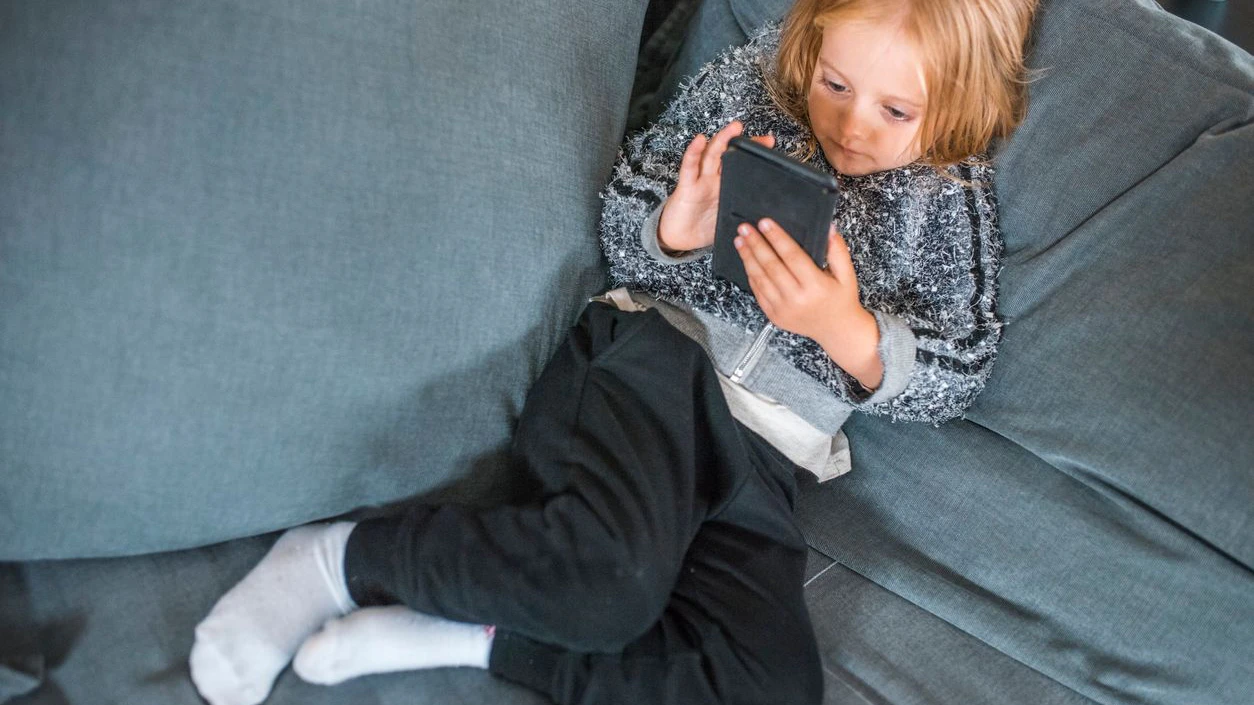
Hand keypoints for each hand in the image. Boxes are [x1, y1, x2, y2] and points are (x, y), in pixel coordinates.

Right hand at [657, 120, 774, 252]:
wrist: (679, 239)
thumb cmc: (702, 228)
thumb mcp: (728, 220)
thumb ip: (743, 214)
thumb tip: (767, 219)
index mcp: (726, 187)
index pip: (742, 166)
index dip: (756, 157)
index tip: (771, 149)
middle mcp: (714, 180)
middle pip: (730, 156)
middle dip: (747, 146)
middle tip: (765, 139)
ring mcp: (701, 181)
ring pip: (712, 155)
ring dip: (723, 139)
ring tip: (735, 128)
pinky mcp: (687, 187)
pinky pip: (689, 167)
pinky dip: (694, 153)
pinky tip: (699, 141)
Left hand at [735, 218, 883, 389]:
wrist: (837, 331)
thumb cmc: (842, 300)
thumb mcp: (847, 275)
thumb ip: (837, 251)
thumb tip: (829, 227)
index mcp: (815, 285)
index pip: (792, 256)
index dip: (777, 238)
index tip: (765, 222)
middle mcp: (797, 298)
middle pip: (771, 266)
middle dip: (756, 244)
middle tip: (744, 228)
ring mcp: (783, 309)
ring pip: (760, 279)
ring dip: (748, 258)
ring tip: (740, 241)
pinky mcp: (774, 316)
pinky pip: (758, 292)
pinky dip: (750, 275)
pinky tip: (746, 260)